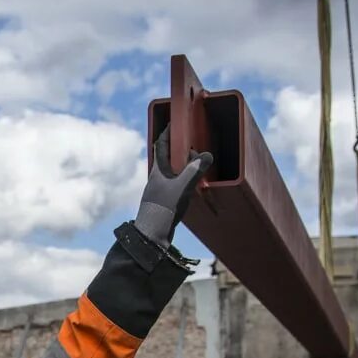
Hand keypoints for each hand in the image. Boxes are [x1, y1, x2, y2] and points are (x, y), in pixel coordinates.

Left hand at [134, 126, 212, 247]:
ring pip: (171, 171)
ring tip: (196, 164)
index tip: (174, 122)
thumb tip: (206, 155)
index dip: (167, 132)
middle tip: (193, 145)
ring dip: (183, 165)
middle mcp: (156, 178)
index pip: (161, 145)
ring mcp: (158, 190)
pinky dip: (183, 179)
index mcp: (158, 170)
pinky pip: (174, 183)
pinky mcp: (162, 201)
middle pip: (167, 157)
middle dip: (179, 149)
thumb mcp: (182, 187)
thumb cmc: (163, 209)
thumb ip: (195, 170)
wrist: (152, 235)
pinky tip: (191, 185)